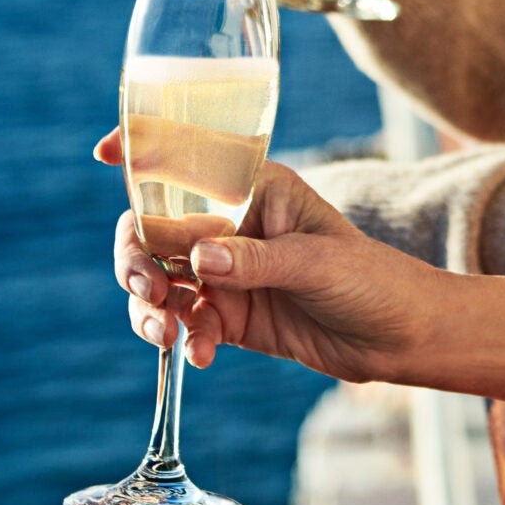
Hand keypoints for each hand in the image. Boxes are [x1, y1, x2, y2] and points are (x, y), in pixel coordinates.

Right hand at [96, 129, 436, 382]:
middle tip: (148, 291)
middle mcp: (231, 224)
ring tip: (165, 334)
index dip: (143, 149)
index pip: (190, 159)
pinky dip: (184, 338)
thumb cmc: (370, 279)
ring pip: (161, 281)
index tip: (105, 154)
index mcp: (254, 187)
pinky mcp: (228, 316)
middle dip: (137, 258)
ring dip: (151, 307)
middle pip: (155, 229)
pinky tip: (201, 355)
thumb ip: (255, 260)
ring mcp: (226, 272)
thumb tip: (199, 260)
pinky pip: (185, 322)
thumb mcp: (316, 262)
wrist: (399, 337)